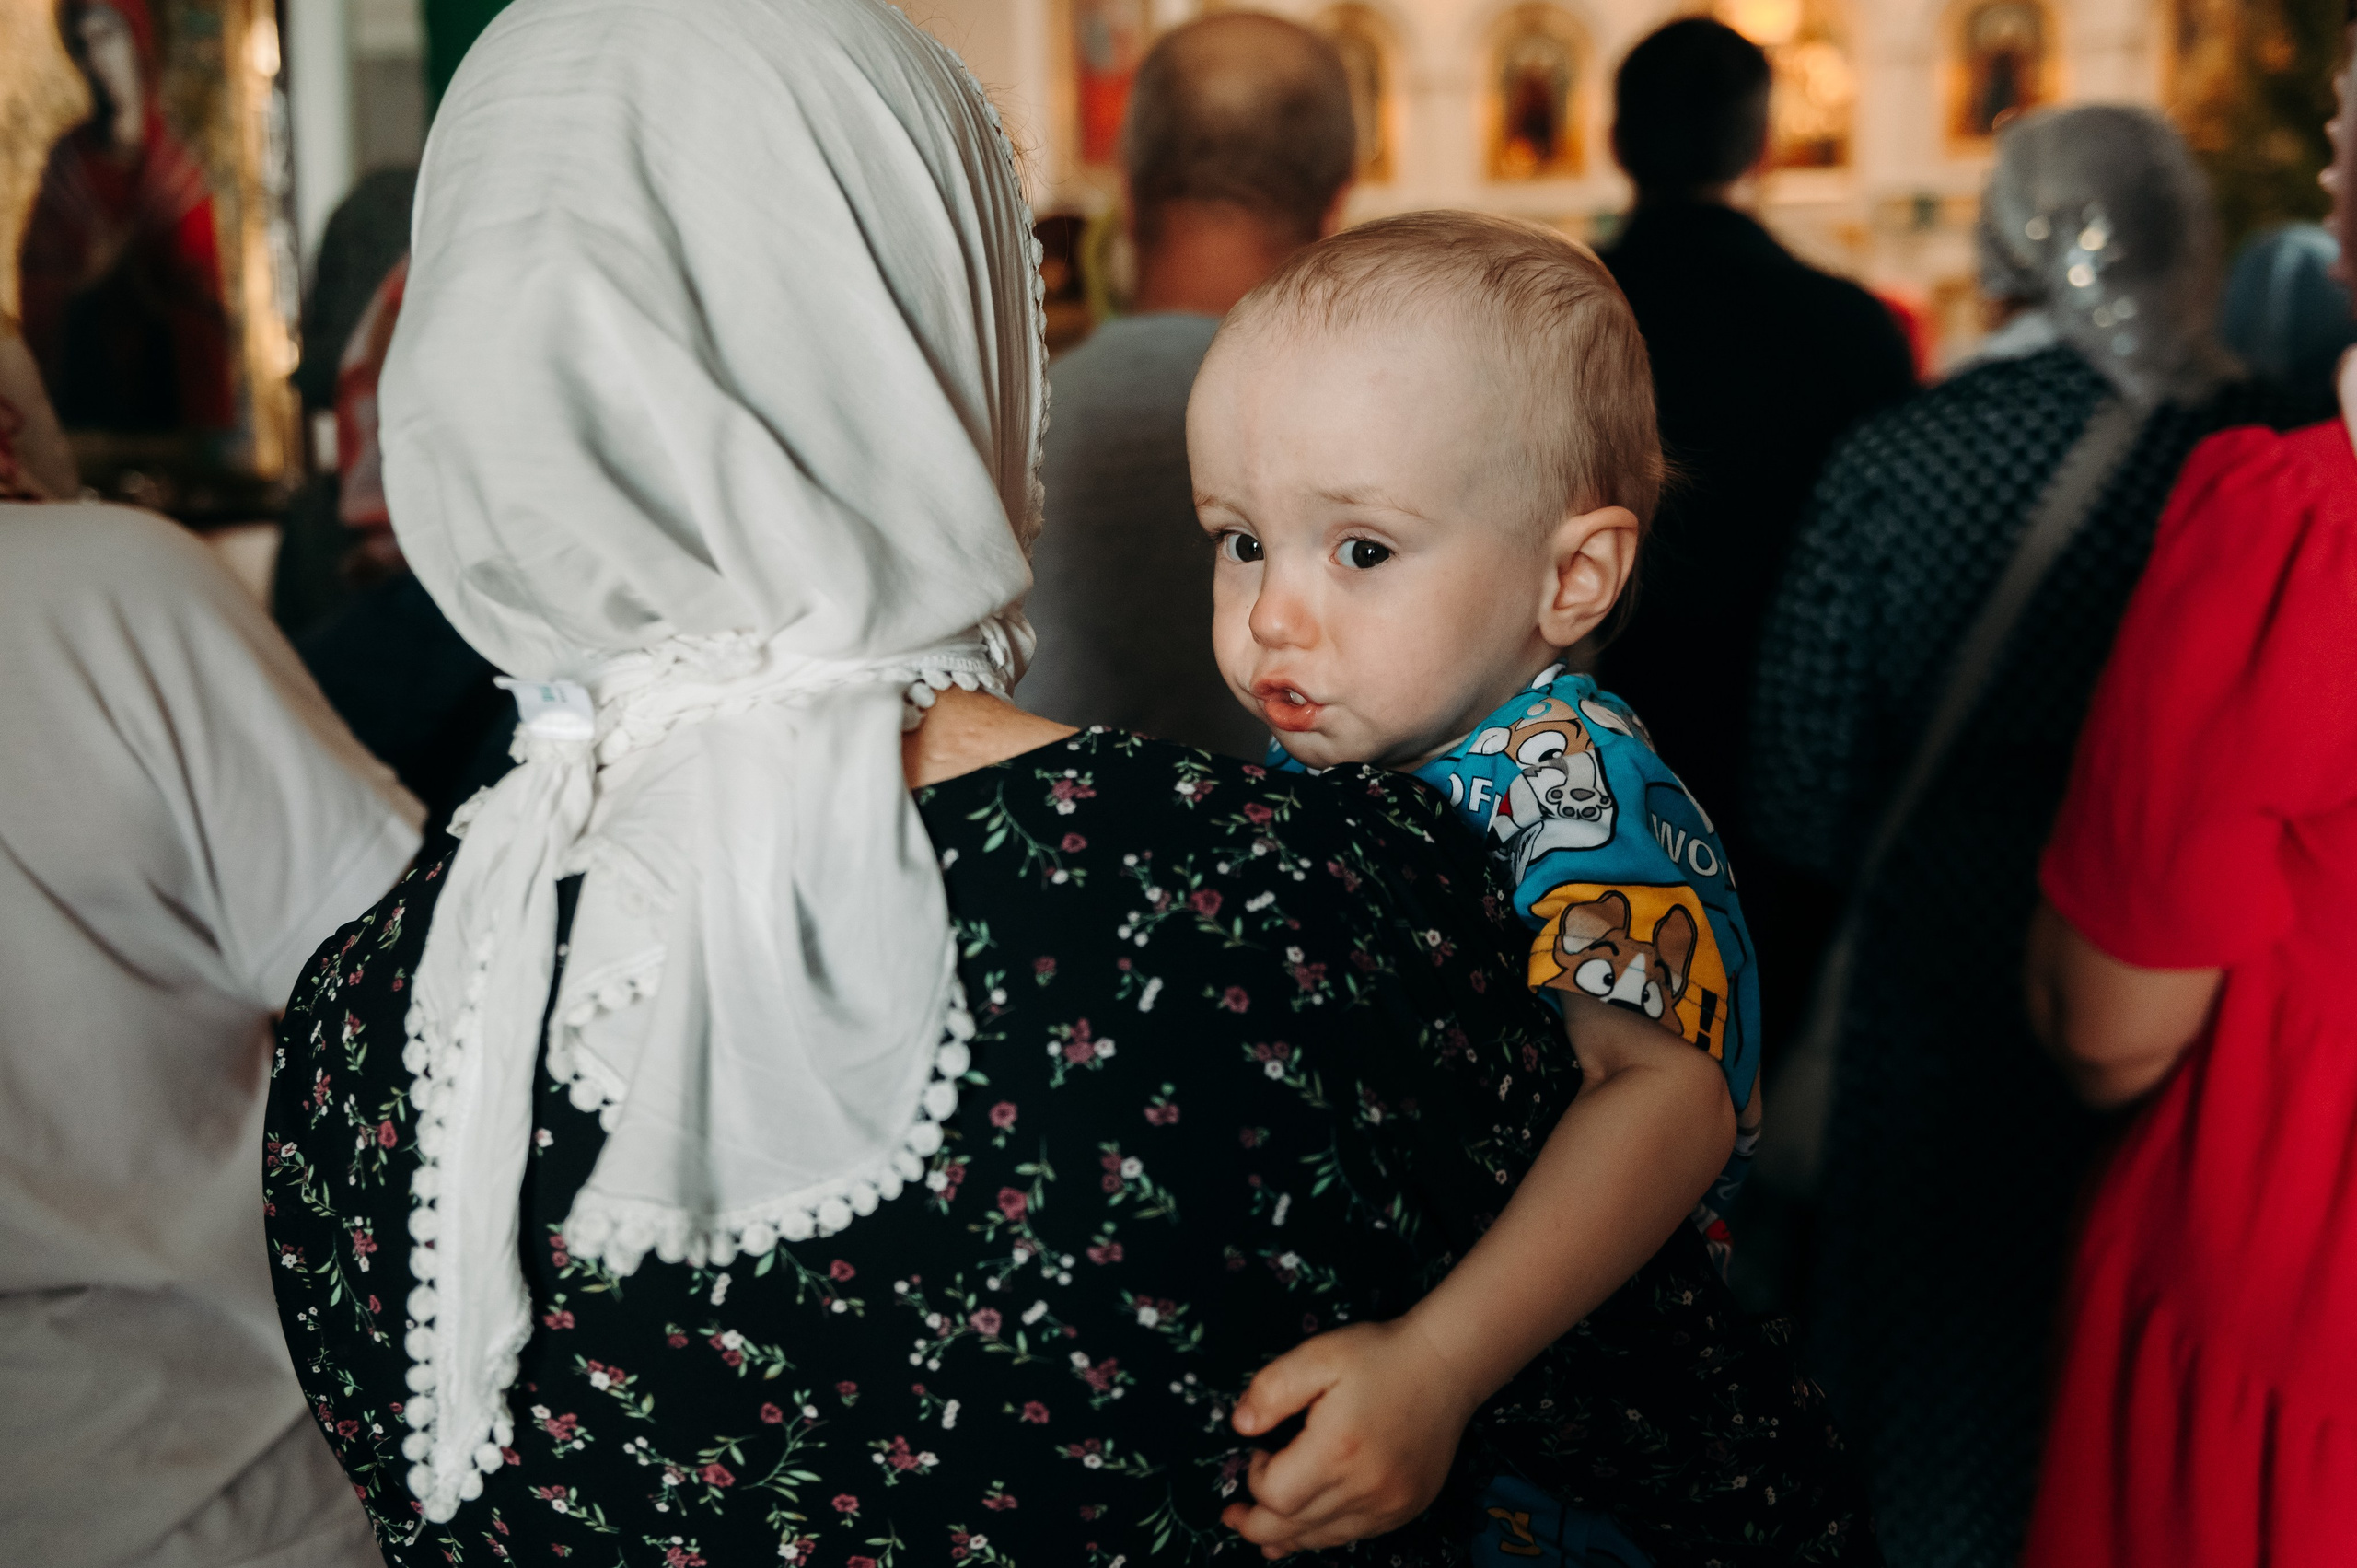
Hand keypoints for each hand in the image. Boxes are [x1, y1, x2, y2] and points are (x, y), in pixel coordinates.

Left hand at [1219, 1317, 1481, 1557]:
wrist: (1446, 1366)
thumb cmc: (1379, 1356)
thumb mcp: (1318, 1355)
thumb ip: (1272, 1389)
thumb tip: (1240, 1425)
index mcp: (1337, 1450)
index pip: (1276, 1495)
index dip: (1255, 1480)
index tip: (1259, 1452)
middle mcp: (1365, 1488)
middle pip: (1293, 1528)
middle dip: (1255, 1526)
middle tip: (1232, 1516)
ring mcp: (1390, 1505)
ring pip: (1323, 1538)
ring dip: (1287, 1536)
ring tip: (1262, 1535)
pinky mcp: (1406, 1508)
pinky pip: (1354, 1534)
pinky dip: (1325, 1533)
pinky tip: (1310, 1529)